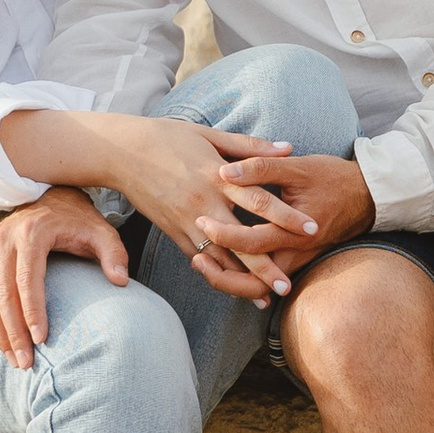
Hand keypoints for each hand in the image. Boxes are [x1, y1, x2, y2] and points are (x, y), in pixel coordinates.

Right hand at [0, 186, 130, 370]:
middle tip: (26, 363)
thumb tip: (121, 281)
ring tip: (13, 359)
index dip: (32, 313)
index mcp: (32, 234)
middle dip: (13, 333)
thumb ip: (114, 254)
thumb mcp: (101, 232)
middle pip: (2, 294)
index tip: (42, 341)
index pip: (27, 281)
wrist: (50, 197)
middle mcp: (4, 239)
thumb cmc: (78, 221)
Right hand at [90, 120, 321, 296]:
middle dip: (266, 266)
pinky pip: (198, 257)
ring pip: (219, 258)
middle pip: (241, 241)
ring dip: (242, 280)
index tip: (312, 230)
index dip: (287, 217)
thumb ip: (250, 146)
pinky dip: (217, 273)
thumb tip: (288, 147)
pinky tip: (233, 286)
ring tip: (266, 297)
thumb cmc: (167, 137)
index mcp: (218, 176)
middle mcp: (204, 203)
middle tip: (288, 285)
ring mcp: (186, 221)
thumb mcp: (209, 135)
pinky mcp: (172, 232)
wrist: (121, 152)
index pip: (260, 201)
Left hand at [186, 152, 375, 299]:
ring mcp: (297, 260)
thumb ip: (261, 168)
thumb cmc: (333, 178)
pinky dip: (244, 276)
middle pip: (255, 283)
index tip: (201, 221)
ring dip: (231, 281)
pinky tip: (223, 264)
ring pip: (260, 287)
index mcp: (295, 230)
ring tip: (203, 265)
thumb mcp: (298, 167)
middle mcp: (297, 252)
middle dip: (223, 277)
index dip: (225, 235)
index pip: (254, 243)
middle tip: (195, 260)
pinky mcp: (296, 259)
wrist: (368, 196)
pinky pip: (267, 278)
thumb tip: (225, 171)